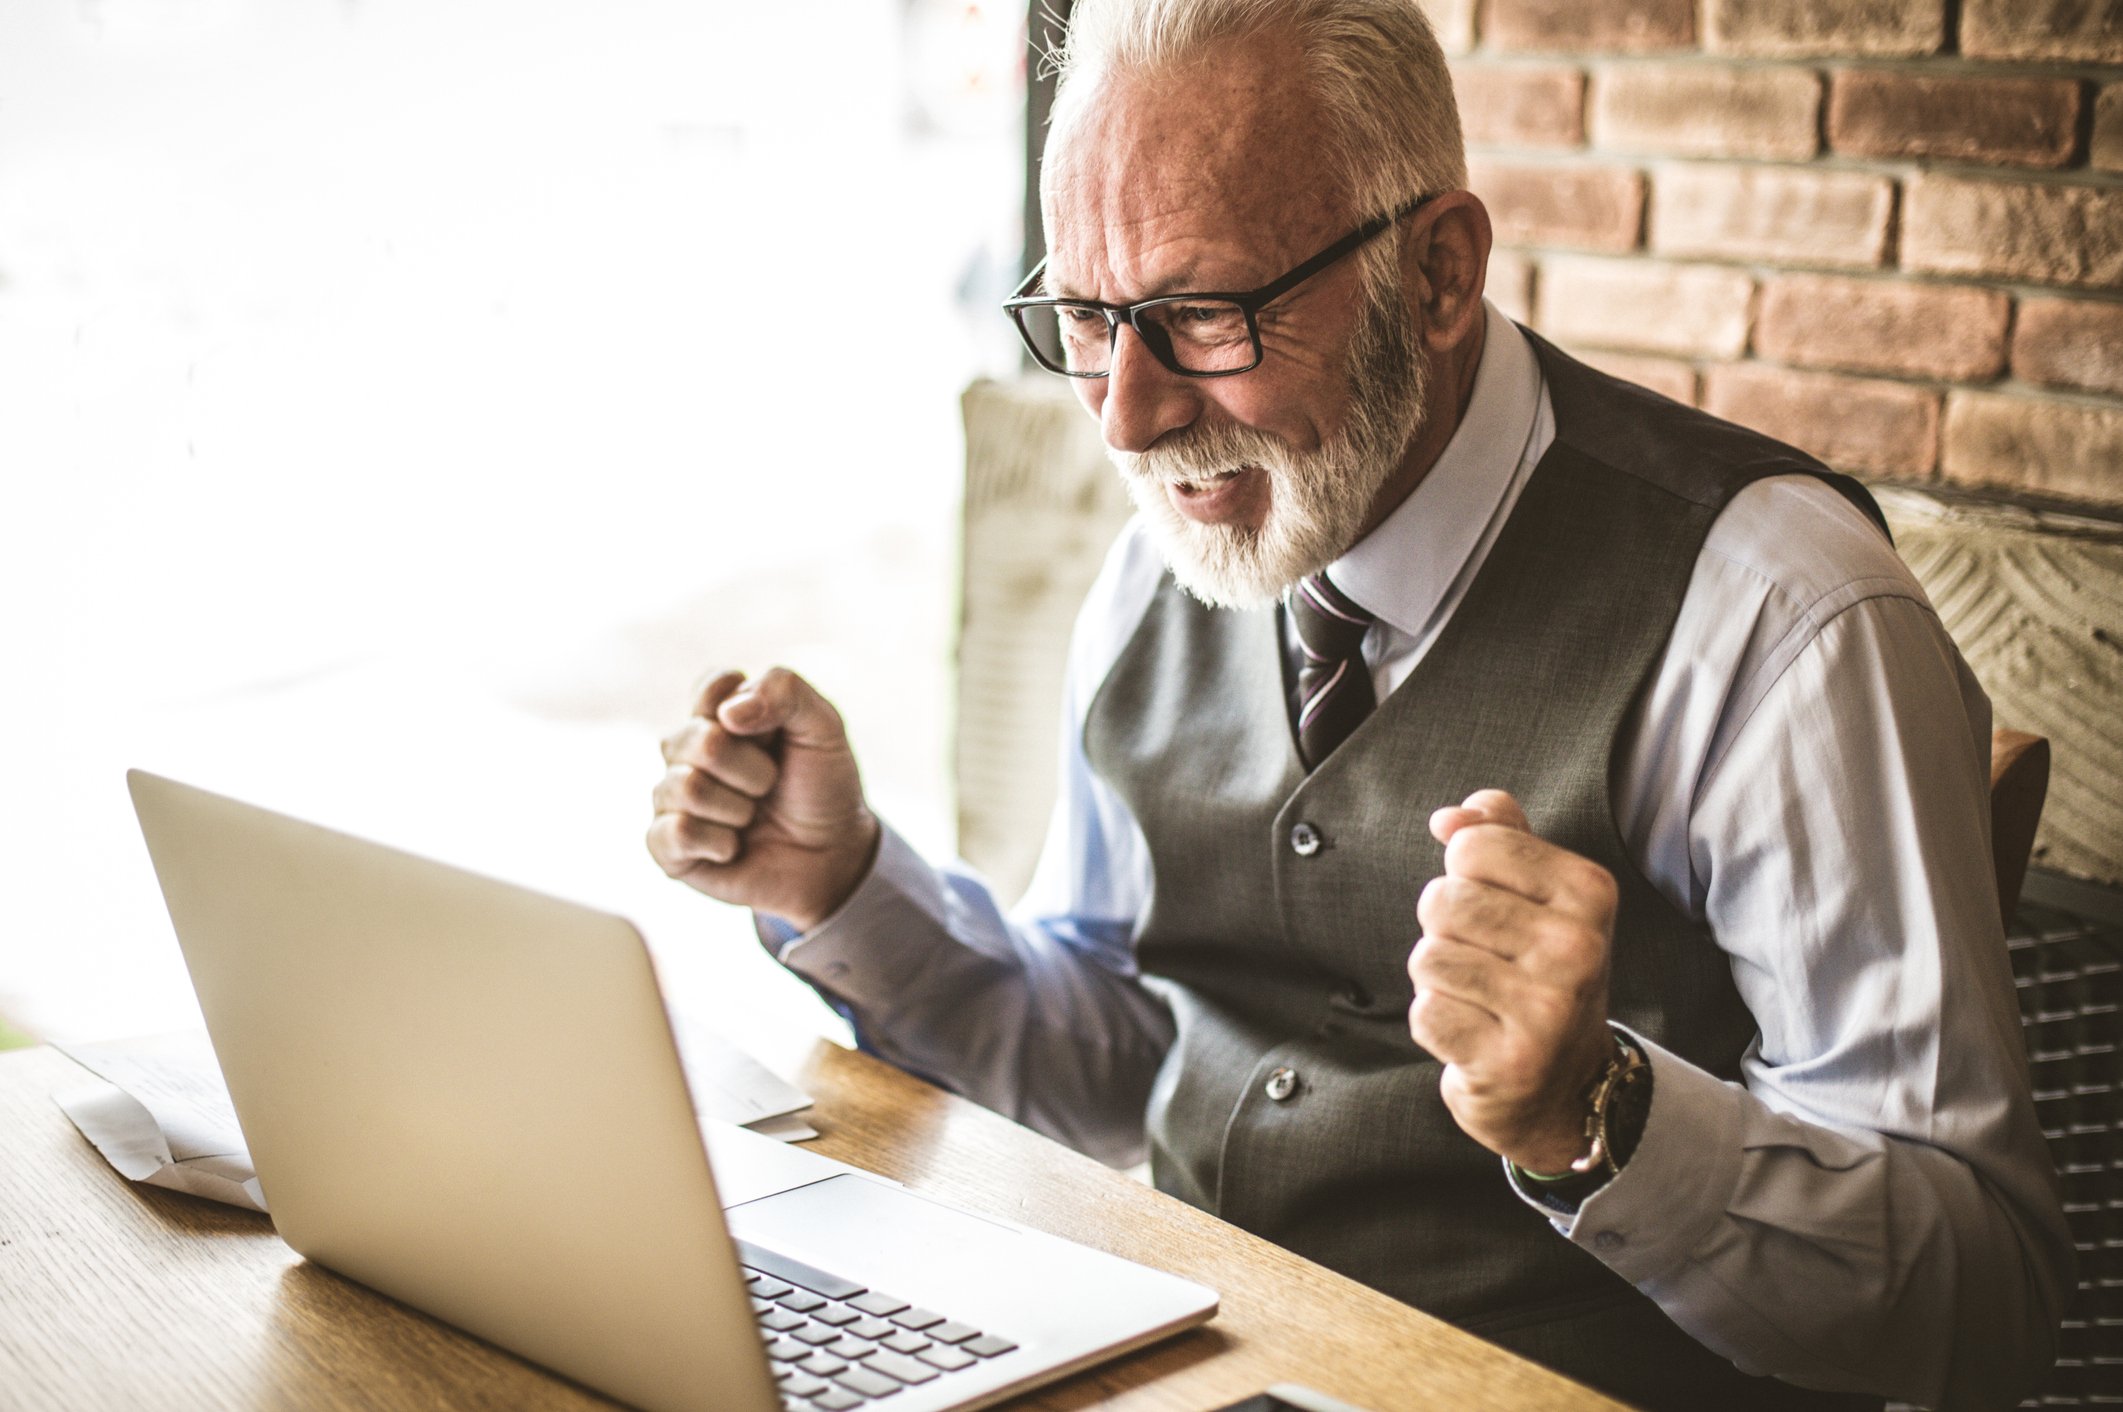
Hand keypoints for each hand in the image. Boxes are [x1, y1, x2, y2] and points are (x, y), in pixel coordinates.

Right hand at [646, 667, 879, 932]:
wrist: (832, 856)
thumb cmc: (822, 787)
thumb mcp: (824, 728)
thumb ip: (785, 692)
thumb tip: (727, 713)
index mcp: (718, 714)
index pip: (710, 687)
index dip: (747, 713)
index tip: (774, 734)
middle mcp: (686, 751)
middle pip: (703, 743)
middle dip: (755, 770)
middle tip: (771, 785)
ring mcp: (672, 796)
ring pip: (688, 788)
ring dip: (739, 808)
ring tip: (753, 817)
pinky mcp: (667, 845)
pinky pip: (676, 833)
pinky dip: (719, 843)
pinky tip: (732, 847)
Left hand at [1409, 789, 1617, 1173]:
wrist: (1566, 1085)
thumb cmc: (1539, 973)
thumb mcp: (1538, 895)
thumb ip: (1498, 837)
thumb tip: (1447, 818)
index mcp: (1589, 892)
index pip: (1470, 846)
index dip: (1463, 877)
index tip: (1499, 912)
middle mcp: (1579, 948)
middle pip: (1442, 901)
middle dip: (1445, 931)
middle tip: (1488, 962)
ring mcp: (1548, 1009)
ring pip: (1428, 957)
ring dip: (1439, 980)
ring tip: (1483, 999)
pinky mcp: (1511, 1062)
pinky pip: (1426, 1014)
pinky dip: (1437, 1023)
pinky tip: (1476, 1036)